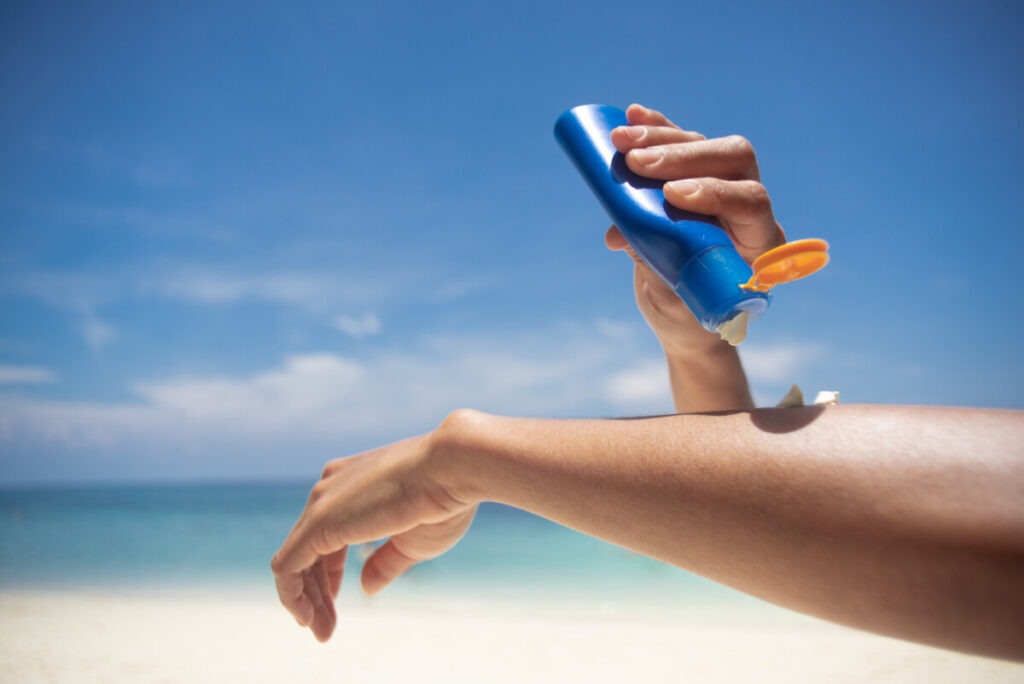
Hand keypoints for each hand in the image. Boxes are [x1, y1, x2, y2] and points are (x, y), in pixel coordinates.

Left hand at [271, 426, 476, 641]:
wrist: (453, 468)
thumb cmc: (443, 500)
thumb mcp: (411, 541)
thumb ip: (384, 562)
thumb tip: (365, 587)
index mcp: (352, 485)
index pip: (326, 536)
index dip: (328, 575)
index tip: (339, 602)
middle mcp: (330, 488)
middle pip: (307, 549)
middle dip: (315, 593)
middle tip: (326, 630)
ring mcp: (321, 502)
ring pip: (293, 560)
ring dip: (305, 601)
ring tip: (322, 632)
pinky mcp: (318, 523)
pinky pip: (287, 567)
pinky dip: (293, 596)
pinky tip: (307, 618)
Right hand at [605, 104, 785, 354]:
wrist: (688, 316)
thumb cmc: (688, 317)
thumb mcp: (671, 302)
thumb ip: (653, 266)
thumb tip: (618, 234)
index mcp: (760, 244)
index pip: (753, 203)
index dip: (716, 194)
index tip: (672, 197)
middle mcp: (749, 208)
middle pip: (733, 161)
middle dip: (683, 157)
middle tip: (637, 163)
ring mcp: (724, 186)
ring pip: (706, 145)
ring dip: (662, 138)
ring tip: (620, 140)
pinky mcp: (697, 176)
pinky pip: (683, 143)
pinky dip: (658, 129)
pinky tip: (633, 116)